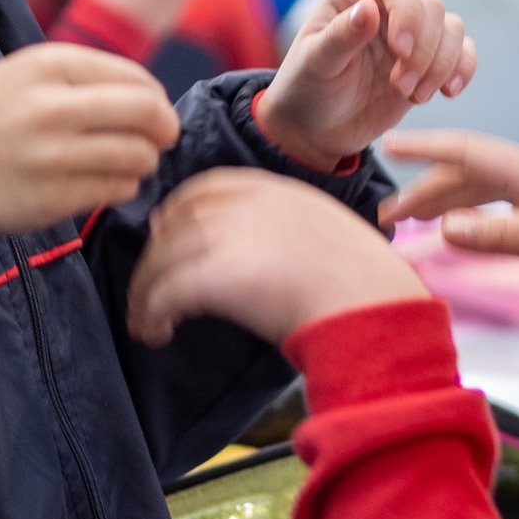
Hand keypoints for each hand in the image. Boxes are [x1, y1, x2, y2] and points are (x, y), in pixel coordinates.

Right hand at [0, 43, 178, 235]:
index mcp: (48, 65)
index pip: (137, 79)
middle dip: (164, 130)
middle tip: (160, 141)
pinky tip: (100, 185)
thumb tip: (152, 100)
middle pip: (148, 113)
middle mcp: (53, 105)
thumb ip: (81, 80)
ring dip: (142, 163)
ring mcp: (53, 153)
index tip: (153, 115)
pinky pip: (116, 189)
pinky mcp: (52, 197)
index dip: (156, 100)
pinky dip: (121, 189)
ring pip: (138, 155)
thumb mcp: (21, 78)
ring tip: (123, 165)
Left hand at [127, 169, 428, 347]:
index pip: (206, 188)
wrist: (373, 306)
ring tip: (145, 320)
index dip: (177, 211)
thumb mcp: (326, 232)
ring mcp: (231, 237)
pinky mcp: (217, 276)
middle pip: (177, 221)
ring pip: (162, 258)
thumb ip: (288, 229)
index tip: (165, 233)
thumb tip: (264, 255)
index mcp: (275, 190)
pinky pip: (164, 292)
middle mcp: (247, 205)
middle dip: (156, 253)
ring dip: (145, 290)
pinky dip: (149, 312)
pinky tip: (153, 331)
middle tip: (149, 285)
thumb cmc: (364, 284)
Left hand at [255, 0, 477, 170]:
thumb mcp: (315, 64)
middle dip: (423, 50)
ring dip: (441, 65)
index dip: (407, 9)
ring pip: (452, 29)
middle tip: (400, 87)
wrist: (317, 129)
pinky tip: (448, 92)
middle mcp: (387, 8)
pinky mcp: (428, 62)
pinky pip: (462, 53)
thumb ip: (341, 36)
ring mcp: (411, 35)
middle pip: (431, 7)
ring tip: (413, 97)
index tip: (401, 49)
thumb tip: (369, 8)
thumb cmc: (306, 89)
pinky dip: (462, 70)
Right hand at [380, 131, 518, 286]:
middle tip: (386, 218)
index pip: (468, 152)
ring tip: (413, 229)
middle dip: (424, 192)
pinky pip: (506, 210)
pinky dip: (477, 220)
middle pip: (470, 176)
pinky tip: (468, 235)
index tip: (389, 145)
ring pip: (487, 193)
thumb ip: (500, 236)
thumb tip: (445, 230)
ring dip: (448, 207)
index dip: (426, 149)